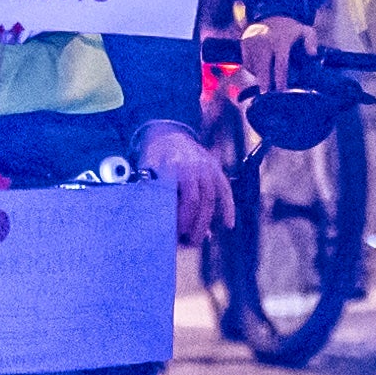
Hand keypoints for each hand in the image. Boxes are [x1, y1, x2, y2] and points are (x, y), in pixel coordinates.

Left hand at [138, 121, 224, 244]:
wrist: (168, 131)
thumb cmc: (155, 156)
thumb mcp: (148, 171)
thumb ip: (154, 192)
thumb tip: (157, 221)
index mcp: (176, 167)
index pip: (186, 199)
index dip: (183, 218)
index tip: (178, 233)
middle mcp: (195, 166)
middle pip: (200, 201)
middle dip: (196, 224)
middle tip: (190, 242)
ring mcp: (208, 166)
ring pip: (212, 198)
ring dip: (208, 221)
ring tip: (201, 239)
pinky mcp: (216, 168)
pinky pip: (225, 189)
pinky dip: (228, 207)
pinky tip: (228, 225)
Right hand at [242, 14, 315, 94]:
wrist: (270, 13)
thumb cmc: (289, 28)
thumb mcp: (305, 31)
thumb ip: (311, 41)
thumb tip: (313, 54)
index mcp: (281, 41)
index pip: (280, 65)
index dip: (281, 79)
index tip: (281, 89)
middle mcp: (265, 42)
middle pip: (263, 69)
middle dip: (265, 83)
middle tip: (267, 93)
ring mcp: (253, 43)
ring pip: (254, 67)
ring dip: (259, 77)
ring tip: (265, 83)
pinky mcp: (245, 43)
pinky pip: (246, 63)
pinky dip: (252, 69)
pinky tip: (259, 71)